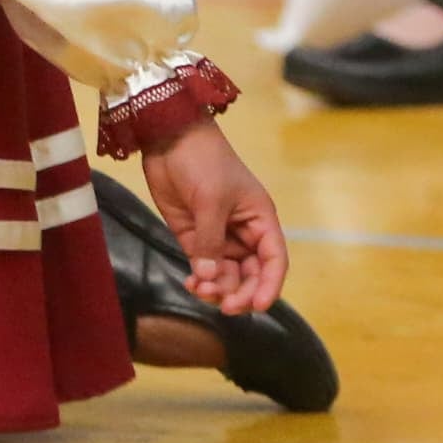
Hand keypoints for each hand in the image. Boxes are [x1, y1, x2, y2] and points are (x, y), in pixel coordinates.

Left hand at [136, 118, 287, 317]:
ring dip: (218, 289)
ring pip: (227, 276)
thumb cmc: (202, 160)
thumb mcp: (211, 199)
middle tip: (225, 305)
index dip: (270, 285)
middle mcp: (243, 232)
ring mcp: (218, 237)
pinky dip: (200, 281)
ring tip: (201, 291)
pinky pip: (203, 269)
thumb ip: (210, 240)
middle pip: (251, 274)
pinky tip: (192, 285)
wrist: (168, 137)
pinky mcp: (194, 238)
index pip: (274, 259)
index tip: (259, 305)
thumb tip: (207, 278)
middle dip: (241, 293)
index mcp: (260, 219)